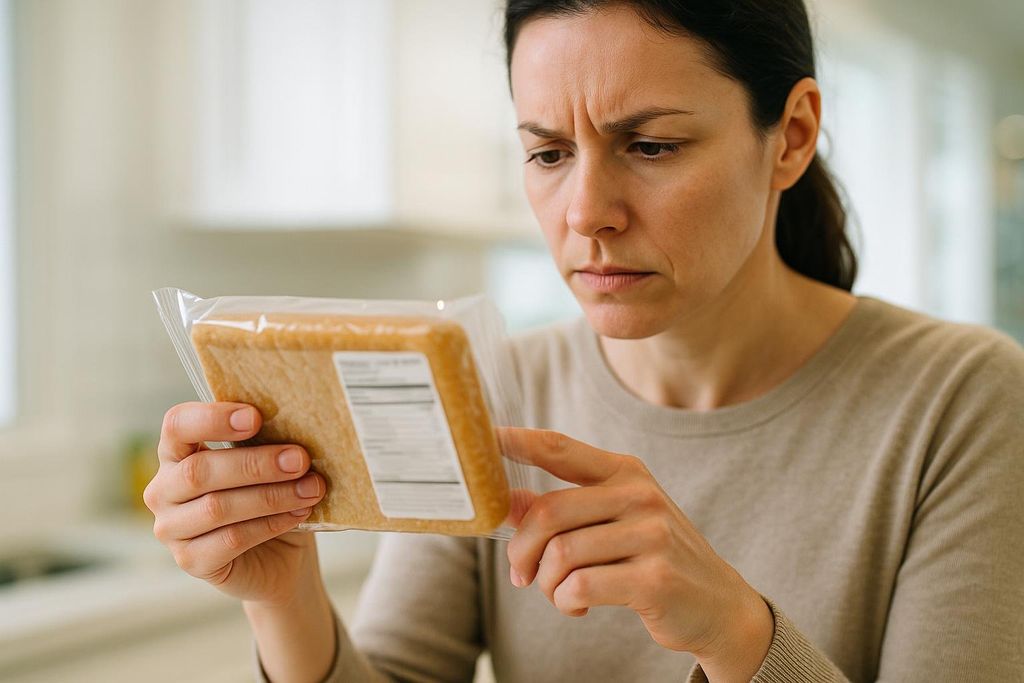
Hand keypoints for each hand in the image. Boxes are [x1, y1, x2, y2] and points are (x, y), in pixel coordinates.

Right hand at [144, 401, 326, 606]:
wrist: (281, 558)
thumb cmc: (271, 498)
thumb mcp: (269, 465)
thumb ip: (267, 442)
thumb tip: (295, 419)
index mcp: (176, 452)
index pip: (177, 425)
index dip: (212, 418)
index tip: (255, 417)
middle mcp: (163, 490)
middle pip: (198, 471)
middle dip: (255, 464)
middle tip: (300, 459)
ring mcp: (171, 529)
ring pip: (217, 507)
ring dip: (271, 495)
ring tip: (310, 488)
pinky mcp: (191, 561)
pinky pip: (231, 539)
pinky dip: (270, 524)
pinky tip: (299, 513)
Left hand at [500, 428, 772, 680]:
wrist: (719, 605)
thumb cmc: (654, 558)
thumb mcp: (613, 522)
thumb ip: (563, 509)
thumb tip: (505, 500)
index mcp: (625, 472)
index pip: (560, 448)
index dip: (517, 441)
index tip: (485, 437)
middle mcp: (640, 494)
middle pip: (548, 511)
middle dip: (522, 550)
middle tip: (520, 575)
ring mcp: (651, 535)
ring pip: (560, 554)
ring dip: (547, 584)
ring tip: (560, 593)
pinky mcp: (655, 578)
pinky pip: (580, 587)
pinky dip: (566, 603)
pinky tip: (578, 607)